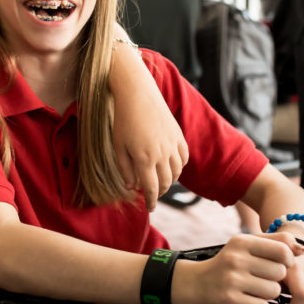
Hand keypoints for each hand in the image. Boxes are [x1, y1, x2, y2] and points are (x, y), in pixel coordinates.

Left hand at [112, 73, 188, 210]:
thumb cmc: (124, 121)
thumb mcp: (118, 146)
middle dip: (159, 192)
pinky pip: (184, 158)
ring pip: (177, 172)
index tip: (150, 208)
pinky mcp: (179, 136)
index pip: (151, 188)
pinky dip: (179, 167)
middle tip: (152, 196)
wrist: (138, 95)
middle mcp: (162, 154)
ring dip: (169, 181)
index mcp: (144, 159)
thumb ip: (125, 169)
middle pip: (165, 183)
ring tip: (160, 182)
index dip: (151, 201)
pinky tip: (171, 167)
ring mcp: (173, 145)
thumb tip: (132, 187)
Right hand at [172, 234, 291, 303]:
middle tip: (261, 279)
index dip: (288, 261)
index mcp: (241, 242)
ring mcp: (232, 280)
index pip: (283, 250)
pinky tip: (247, 300)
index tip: (280, 265)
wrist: (194, 285)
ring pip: (274, 292)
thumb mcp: (245, 246)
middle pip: (281, 273)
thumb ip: (275, 243)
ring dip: (268, 295)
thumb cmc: (227, 266)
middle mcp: (236, 259)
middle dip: (276, 280)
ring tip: (252, 290)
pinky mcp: (230, 300)